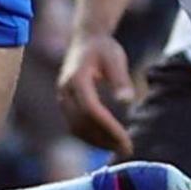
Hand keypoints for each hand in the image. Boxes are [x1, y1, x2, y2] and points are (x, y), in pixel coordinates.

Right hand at [57, 33, 136, 152]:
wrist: (86, 39)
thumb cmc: (103, 48)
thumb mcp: (115, 58)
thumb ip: (120, 78)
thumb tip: (126, 100)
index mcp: (76, 79)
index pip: (91, 110)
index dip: (108, 127)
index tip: (126, 140)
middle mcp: (65, 91)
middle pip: (82, 123)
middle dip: (104, 139)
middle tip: (127, 149)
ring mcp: (63, 98)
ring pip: (76, 128)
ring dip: (97, 142)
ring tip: (120, 148)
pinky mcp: (65, 104)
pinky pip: (74, 126)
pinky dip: (90, 137)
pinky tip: (107, 141)